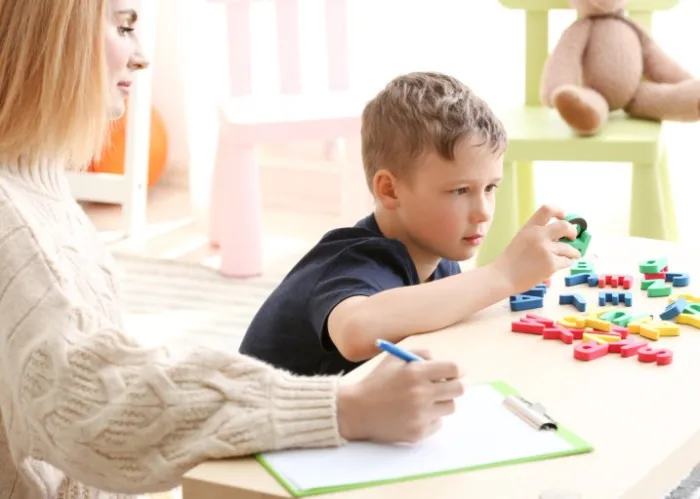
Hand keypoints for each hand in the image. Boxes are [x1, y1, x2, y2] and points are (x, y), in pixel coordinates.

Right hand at [336, 349, 463, 443]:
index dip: (457, 370)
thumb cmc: (377, 382)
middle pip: (459, 389)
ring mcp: (420, 415)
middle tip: (448, 386)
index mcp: (415, 372)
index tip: (455, 373)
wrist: (356, 411)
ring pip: (450, 407)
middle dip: (455, 385)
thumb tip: (444, 361)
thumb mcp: (393, 358)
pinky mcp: (418, 432)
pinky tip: (413, 414)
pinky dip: (430, 418)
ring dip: (441, 402)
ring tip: (424, 400)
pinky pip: (438, 423)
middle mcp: (420, 393)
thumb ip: (420, 353)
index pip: (454, 369)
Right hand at [493, 204, 580, 292]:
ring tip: (570, 256)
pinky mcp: (551, 264)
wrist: (503, 276)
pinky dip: (566, 263)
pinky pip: (567, 261)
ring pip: (570, 249)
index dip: (559, 211)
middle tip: (572, 237)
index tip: (563, 216)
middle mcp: (539, 235)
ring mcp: (546, 250)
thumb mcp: (521, 239)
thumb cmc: (510, 261)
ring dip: (573, 253)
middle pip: (565, 226)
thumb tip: (558, 237)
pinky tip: (561, 265)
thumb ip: (537, 235)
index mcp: (530, 227)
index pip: (547, 209)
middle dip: (573, 232)